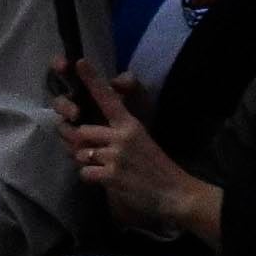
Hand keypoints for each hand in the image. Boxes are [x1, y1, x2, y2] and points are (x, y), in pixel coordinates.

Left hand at [55, 59, 218, 245]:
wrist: (176, 193)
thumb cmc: (157, 166)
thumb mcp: (141, 139)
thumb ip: (117, 131)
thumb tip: (87, 129)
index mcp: (130, 125)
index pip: (108, 98)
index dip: (93, 80)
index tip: (80, 61)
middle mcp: (121, 137)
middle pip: (82, 132)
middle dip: (82, 144)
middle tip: (93, 153)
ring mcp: (116, 157)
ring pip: (80, 153)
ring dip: (86, 162)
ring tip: (102, 168)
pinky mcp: (112, 177)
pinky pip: (85, 173)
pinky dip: (91, 178)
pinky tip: (105, 180)